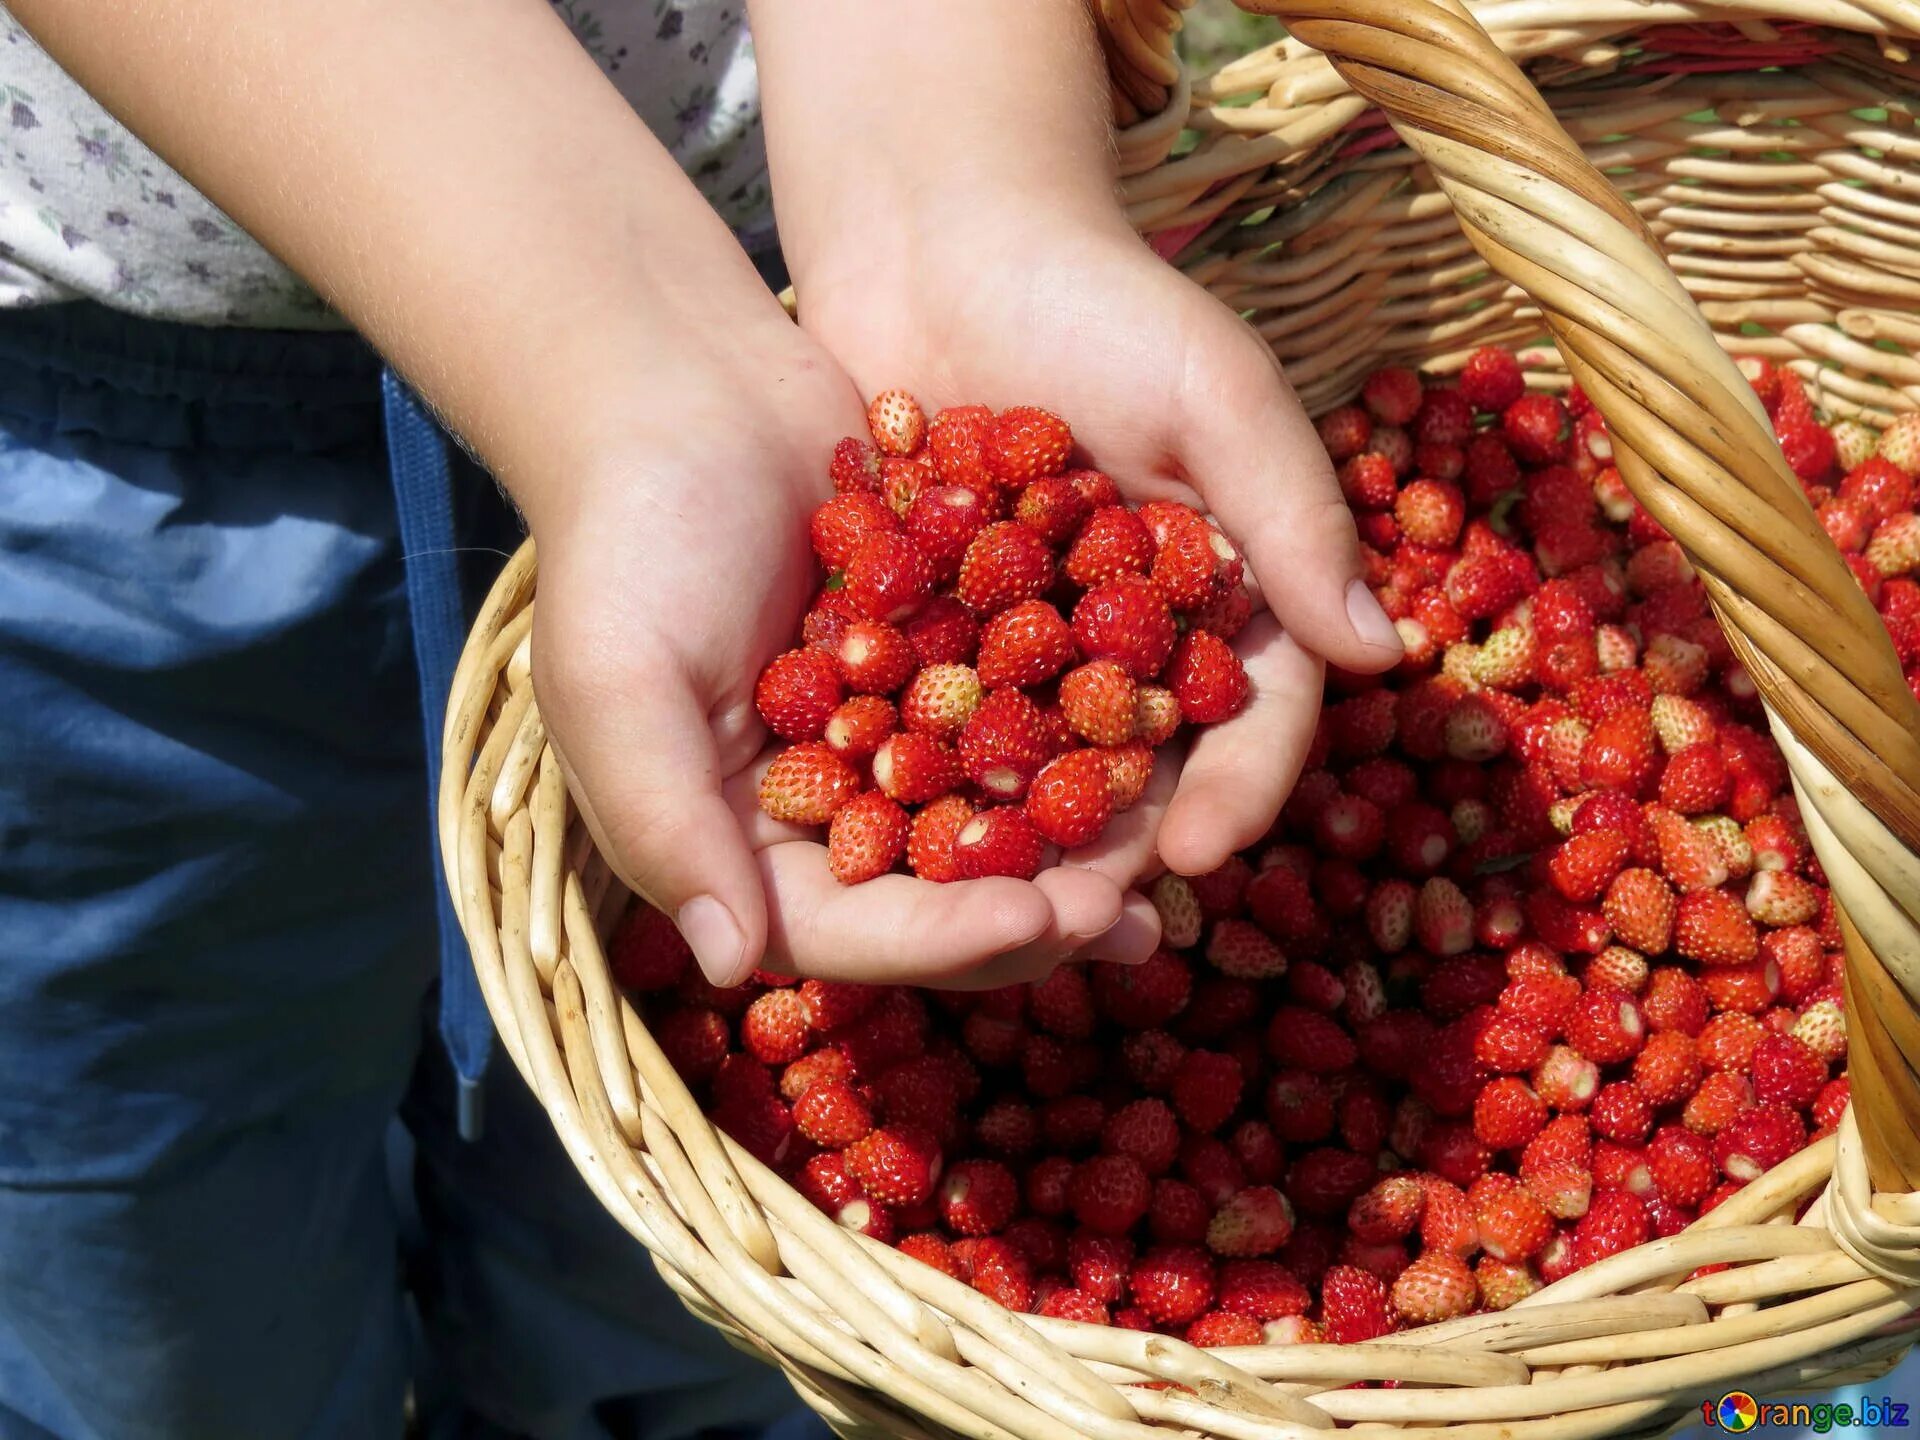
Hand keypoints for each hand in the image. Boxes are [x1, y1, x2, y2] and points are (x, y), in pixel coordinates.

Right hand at [528, 313, 1154, 988]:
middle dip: (1033, 909)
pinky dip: (1080, 736)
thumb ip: (664, 824)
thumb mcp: (618, 682)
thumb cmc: (627, 532)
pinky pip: (1021, 718)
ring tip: (1167, 855)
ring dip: (1075, 846)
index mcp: (732, 841)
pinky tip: (1157, 742)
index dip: (942, 939)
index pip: (844, 928)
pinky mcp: (939, 663)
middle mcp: (815, 809)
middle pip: (935, 894)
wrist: (678, 382)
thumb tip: (725, 965)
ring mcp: (885, 737)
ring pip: (994, 818)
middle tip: (1131, 914)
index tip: (1039, 918)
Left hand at [794, 208, 1403, 887]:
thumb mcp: (1213, 389)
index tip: (1205, 854)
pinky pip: (924, 718)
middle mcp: (1131, 635)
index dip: (1238, 789)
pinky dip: (914, 776)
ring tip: (984, 908)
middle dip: (1118, 847)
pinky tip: (885, 836)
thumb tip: (1387, 650)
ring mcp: (1025, 641)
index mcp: (1224, 592)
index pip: (1251, 714)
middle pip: (1139, 767)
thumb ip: (1290, 511)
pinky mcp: (926, 630)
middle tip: (1082, 921)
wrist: (940, 241)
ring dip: (1015, 841)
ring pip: (1032, 767)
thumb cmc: (1098, 297)